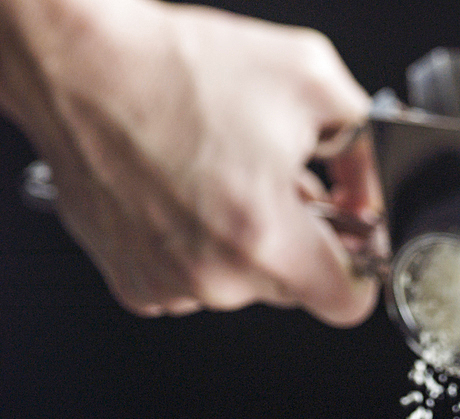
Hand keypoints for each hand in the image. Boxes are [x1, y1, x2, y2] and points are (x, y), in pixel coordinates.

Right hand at [0, 0, 380, 324]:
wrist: (75, 62)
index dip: (358, 270)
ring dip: (247, 242)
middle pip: (294, 288)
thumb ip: (366, 148)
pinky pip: (194, 281)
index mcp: (267, 239)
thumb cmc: (176, 68)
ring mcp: (173, 286)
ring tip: (224, 179)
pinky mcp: (137, 283)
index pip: (347, 304)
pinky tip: (187, 196)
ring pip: (243, 284)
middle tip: (278, 185)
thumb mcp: (309, 80)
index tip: (350, 246)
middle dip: (299, 240)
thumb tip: (373, 196)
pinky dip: (199, 247)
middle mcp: (218, 277)